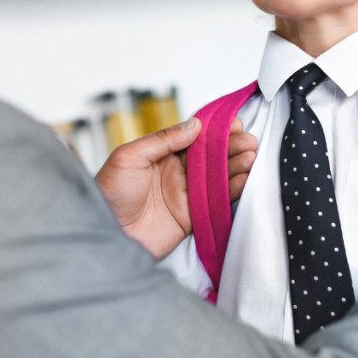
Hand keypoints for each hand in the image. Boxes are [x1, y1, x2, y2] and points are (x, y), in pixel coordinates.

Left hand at [96, 118, 256, 259]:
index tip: (235, 124)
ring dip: (236, 165)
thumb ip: (163, 140)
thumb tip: (195, 124)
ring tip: (253, 155)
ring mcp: (185, 194)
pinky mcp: (191, 216)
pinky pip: (216, 200)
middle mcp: (175, 172)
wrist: (104, 234)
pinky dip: (233, 189)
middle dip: (231, 147)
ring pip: (217, 176)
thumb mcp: (129, 157)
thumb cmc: (108, 192)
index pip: (193, 138)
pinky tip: (246, 177)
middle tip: (250, 140)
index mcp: (160, 154)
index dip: (215, 130)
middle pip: (210, 156)